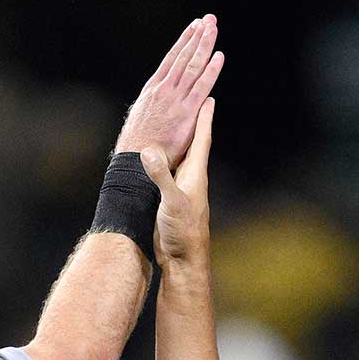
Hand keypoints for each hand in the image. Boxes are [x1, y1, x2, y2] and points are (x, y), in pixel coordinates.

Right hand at [115, 15, 224, 166]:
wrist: (135, 161)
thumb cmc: (138, 145)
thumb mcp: (141, 117)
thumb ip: (154, 105)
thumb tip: (160, 98)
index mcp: (153, 89)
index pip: (172, 58)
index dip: (184, 41)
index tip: (194, 27)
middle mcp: (164, 89)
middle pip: (184, 57)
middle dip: (197, 36)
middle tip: (208, 20)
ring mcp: (176, 99)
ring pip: (193, 66)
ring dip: (204, 45)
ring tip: (213, 28)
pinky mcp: (187, 112)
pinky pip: (201, 86)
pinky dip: (210, 70)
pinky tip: (218, 57)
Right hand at [141, 97, 215, 264]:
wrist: (182, 261)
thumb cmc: (184, 233)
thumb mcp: (171, 202)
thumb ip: (160, 177)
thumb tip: (149, 152)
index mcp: (195, 175)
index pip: (201, 140)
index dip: (204, 119)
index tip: (209, 98)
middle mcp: (190, 179)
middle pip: (192, 144)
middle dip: (192, 123)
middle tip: (193, 102)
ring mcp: (180, 190)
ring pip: (179, 158)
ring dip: (178, 141)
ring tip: (174, 124)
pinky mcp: (168, 201)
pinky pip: (166, 173)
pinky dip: (162, 161)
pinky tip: (156, 159)